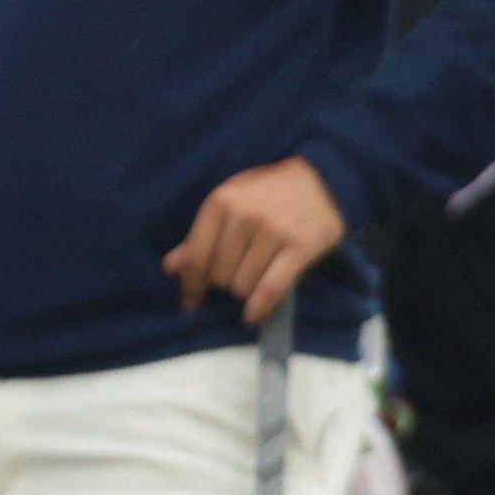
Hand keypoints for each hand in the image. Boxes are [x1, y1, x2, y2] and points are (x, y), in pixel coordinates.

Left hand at [162, 158, 347, 321]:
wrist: (323, 178)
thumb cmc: (270, 193)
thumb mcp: (232, 202)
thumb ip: (200, 235)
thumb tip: (171, 267)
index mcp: (222, 201)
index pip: (196, 257)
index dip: (190, 285)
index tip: (191, 301)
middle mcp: (245, 216)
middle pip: (219, 276)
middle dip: (224, 283)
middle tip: (237, 276)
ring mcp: (274, 231)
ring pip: (243, 286)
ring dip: (245, 291)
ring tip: (255, 279)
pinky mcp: (300, 247)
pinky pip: (270, 289)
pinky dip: (259, 308)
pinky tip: (253, 316)